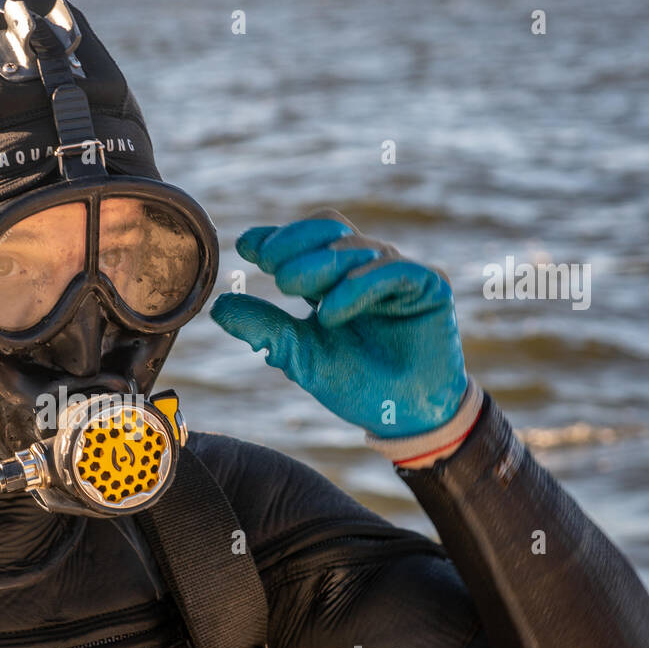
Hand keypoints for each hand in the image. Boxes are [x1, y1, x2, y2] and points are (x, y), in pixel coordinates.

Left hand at [211, 210, 466, 438]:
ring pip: (357, 247)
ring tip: (288, 287)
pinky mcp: (429, 286)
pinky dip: (357, 286)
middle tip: (267, 263)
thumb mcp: (302, 357)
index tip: (246, 246)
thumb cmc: (357, 383)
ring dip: (319, 264)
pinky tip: (330, 309)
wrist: (406, 418)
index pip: (304, 243)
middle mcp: (365, 269)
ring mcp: (398, 274)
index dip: (276, 239)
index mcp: (334, 280)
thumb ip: (265, 328)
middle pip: (330, 230)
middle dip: (294, 242)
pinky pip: (392, 271)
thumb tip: (219, 307)